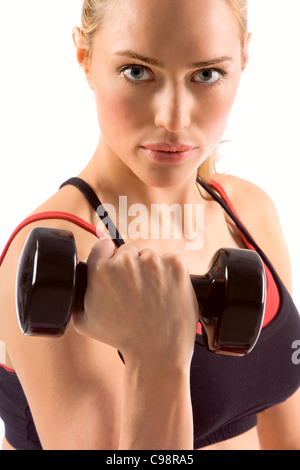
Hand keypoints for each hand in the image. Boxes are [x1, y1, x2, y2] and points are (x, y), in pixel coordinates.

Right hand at [73, 237, 198, 366]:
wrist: (157, 352)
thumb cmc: (122, 339)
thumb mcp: (85, 321)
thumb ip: (78, 296)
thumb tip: (76, 283)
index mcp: (101, 270)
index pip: (103, 245)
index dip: (109, 256)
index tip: (116, 266)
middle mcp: (126, 262)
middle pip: (128, 252)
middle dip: (131, 267)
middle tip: (136, 291)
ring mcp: (153, 262)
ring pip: (150, 257)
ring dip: (151, 271)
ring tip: (152, 296)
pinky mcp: (175, 266)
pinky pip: (170, 260)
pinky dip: (169, 273)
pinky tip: (165, 293)